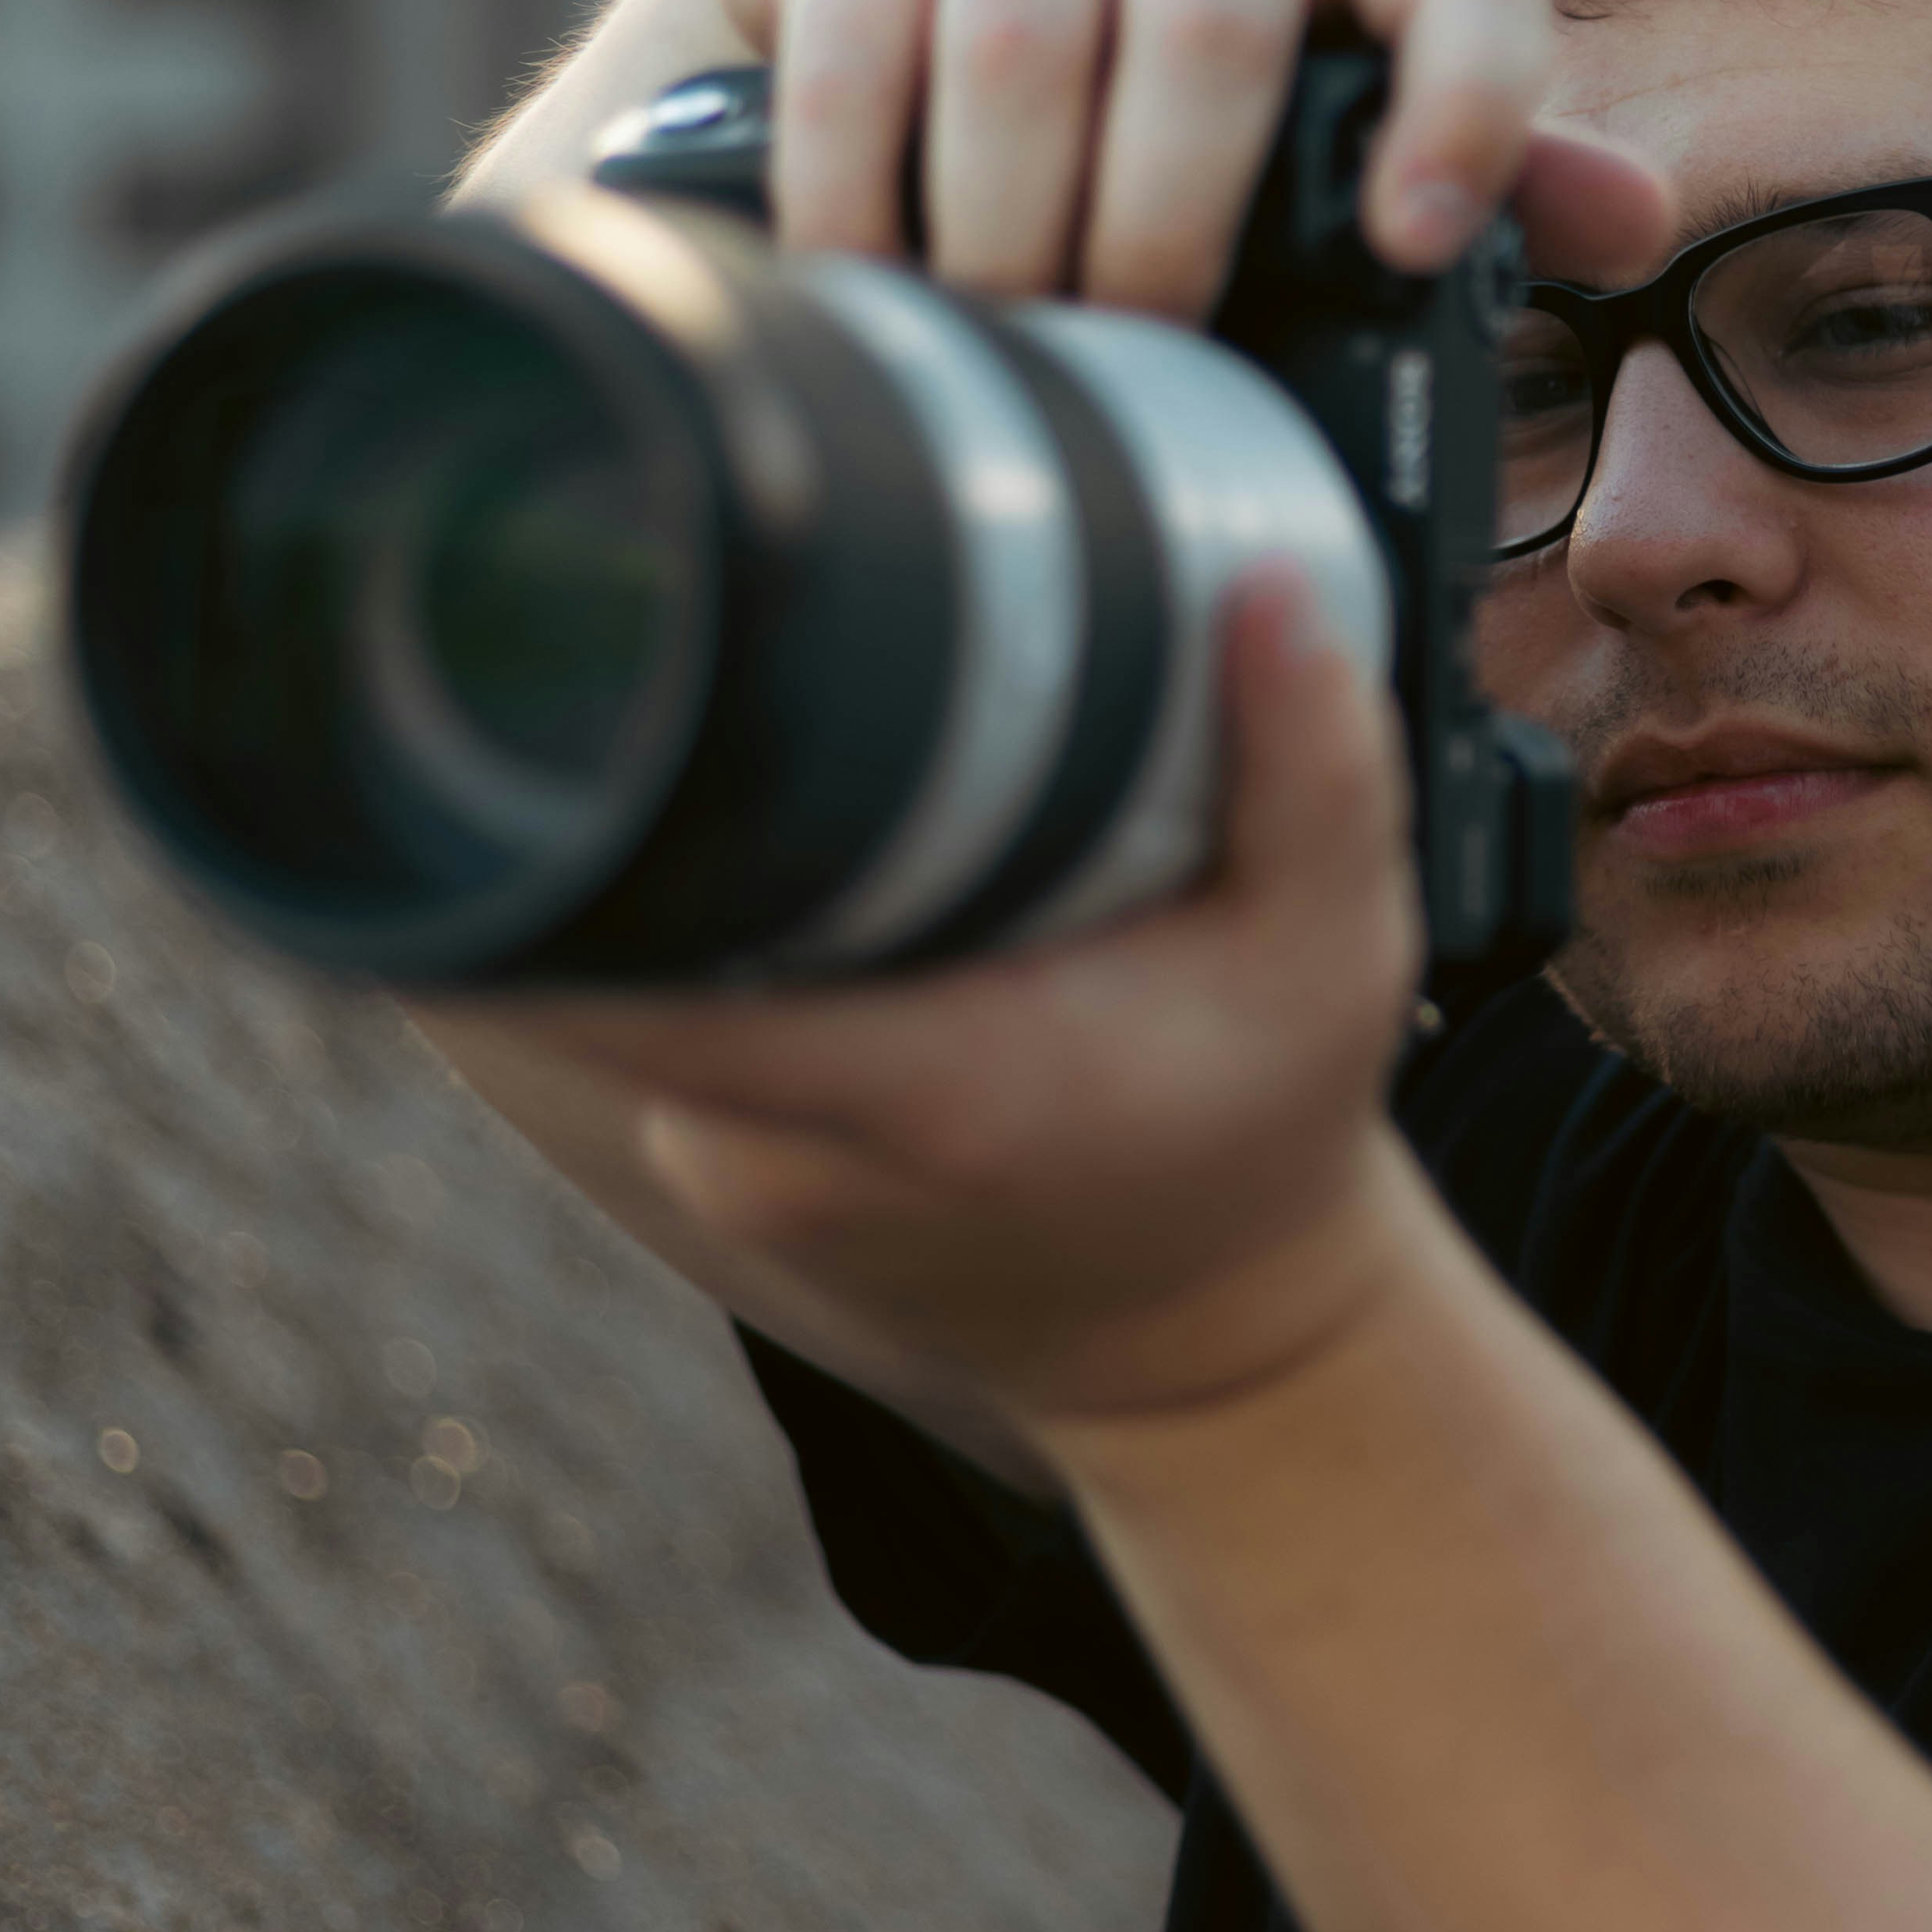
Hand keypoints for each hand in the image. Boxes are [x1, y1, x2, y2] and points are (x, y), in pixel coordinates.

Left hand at [535, 570, 1432, 1440]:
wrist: (1201, 1341)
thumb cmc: (1259, 1137)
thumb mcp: (1332, 954)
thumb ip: (1314, 771)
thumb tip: (1265, 590)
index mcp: (929, 1087)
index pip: (658, 959)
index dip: (599, 820)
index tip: (612, 677)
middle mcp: (789, 1147)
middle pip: (622, 922)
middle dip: (663, 782)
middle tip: (728, 652)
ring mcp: (732, 1170)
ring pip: (632, 961)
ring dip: (690, 857)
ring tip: (794, 762)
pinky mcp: (716, 1166)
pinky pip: (658, 1009)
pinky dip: (711, 931)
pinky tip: (810, 872)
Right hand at [673, 0, 1663, 313]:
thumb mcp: (1344, 53)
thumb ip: (1488, 145)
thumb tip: (1640, 221)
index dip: (1468, 109)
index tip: (1416, 245)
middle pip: (1211, 42)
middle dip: (1167, 235)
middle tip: (1139, 359)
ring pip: (1027, 54)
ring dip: (1016, 234)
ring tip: (1017, 340)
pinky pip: (870, 60)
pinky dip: (866, 202)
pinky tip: (884, 289)